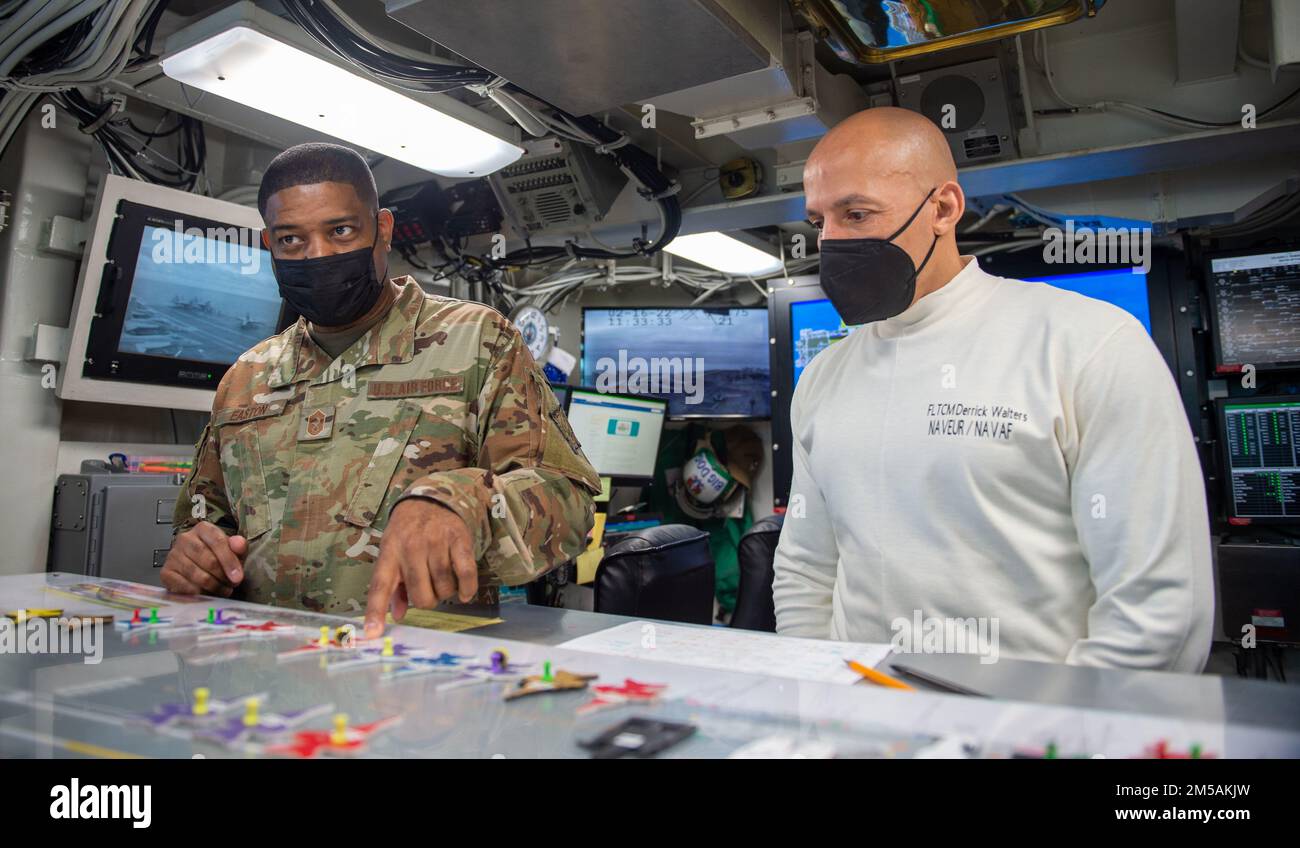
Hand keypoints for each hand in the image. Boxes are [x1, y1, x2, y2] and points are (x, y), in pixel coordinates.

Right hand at [161, 522, 246, 595]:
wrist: (196, 566)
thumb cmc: (216, 556)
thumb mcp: (232, 550)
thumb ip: (238, 546)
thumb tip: (239, 544)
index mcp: (203, 529)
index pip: (217, 542)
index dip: (229, 561)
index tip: (238, 577)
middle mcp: (185, 539)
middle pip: (209, 560)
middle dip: (223, 576)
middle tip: (231, 585)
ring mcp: (173, 555)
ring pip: (198, 575)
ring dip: (214, 587)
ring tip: (222, 590)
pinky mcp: (166, 572)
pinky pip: (184, 586)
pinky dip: (199, 593)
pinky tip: (207, 593)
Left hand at [364, 498, 476, 637]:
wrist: (430, 500)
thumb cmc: (407, 534)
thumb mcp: (393, 555)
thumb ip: (394, 588)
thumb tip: (396, 616)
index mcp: (390, 553)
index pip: (380, 586)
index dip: (376, 612)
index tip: (372, 634)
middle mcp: (411, 547)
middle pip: (420, 594)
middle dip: (427, 600)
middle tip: (429, 590)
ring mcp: (436, 542)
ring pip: (444, 587)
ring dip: (446, 592)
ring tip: (442, 582)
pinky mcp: (459, 539)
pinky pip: (465, 573)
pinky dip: (466, 589)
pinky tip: (464, 593)